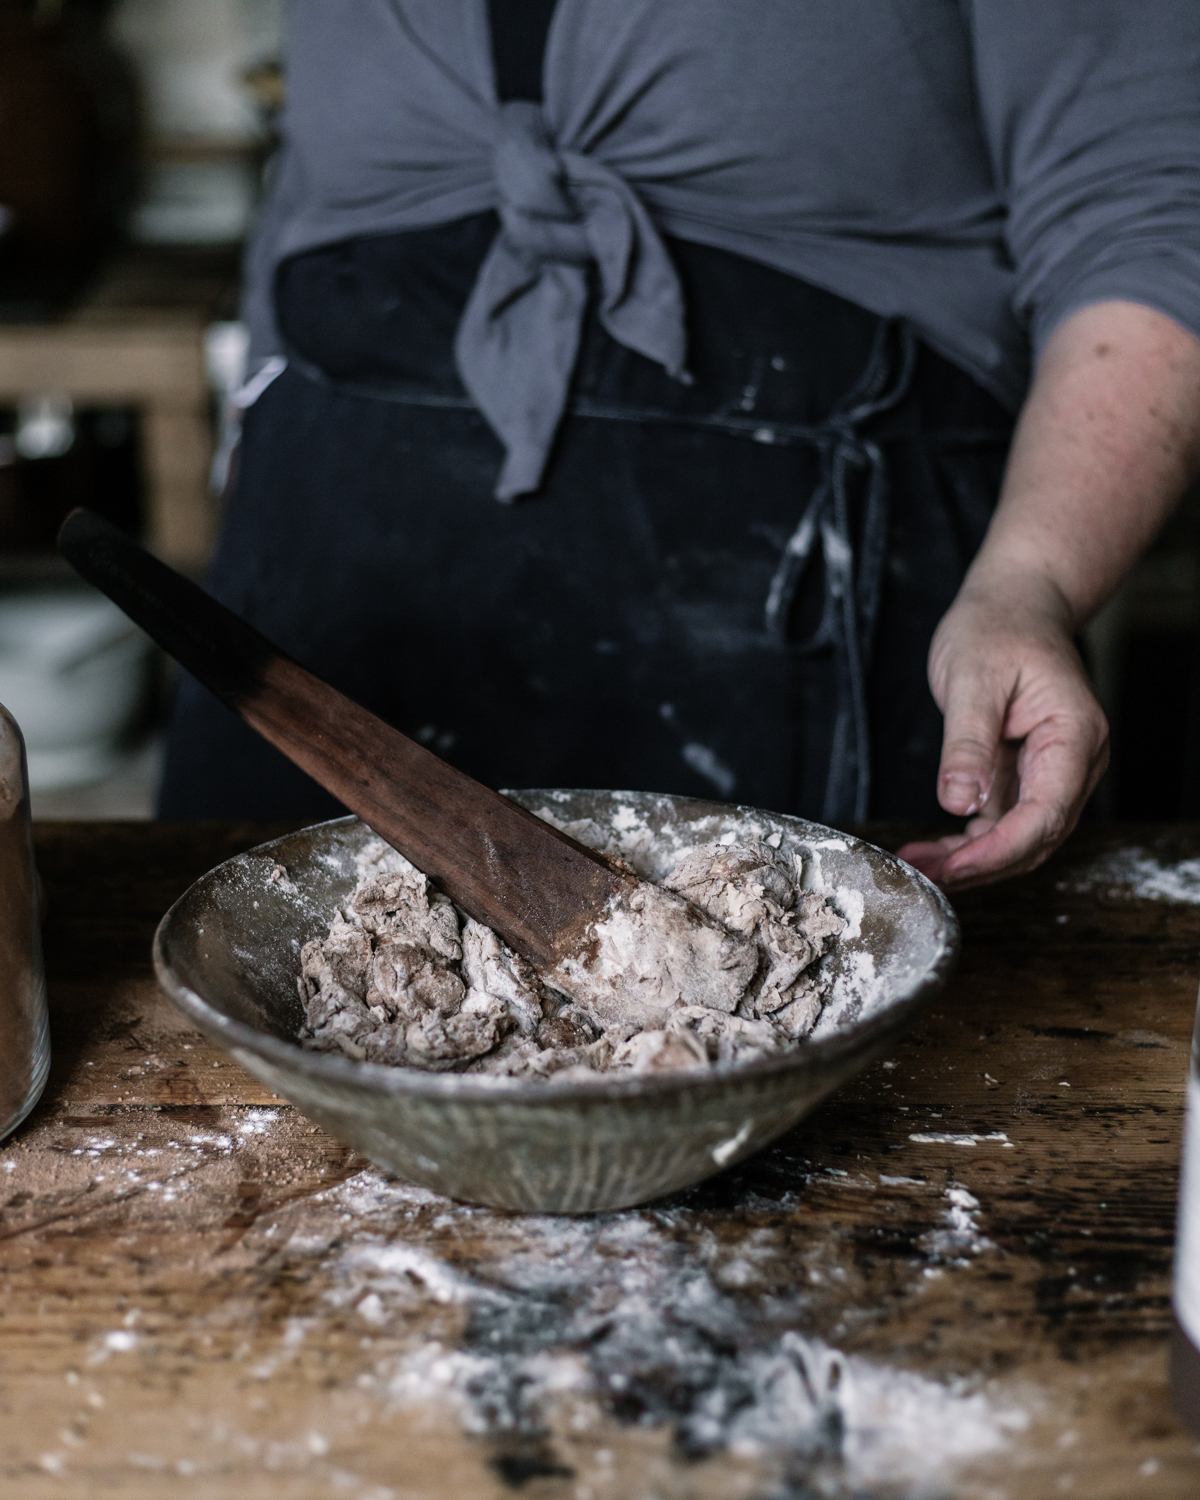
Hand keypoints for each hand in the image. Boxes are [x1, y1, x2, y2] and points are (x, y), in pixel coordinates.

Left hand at [895, 573, 1108, 889]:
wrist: (1015, 603)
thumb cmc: (999, 627)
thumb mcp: (973, 678)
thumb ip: (967, 743)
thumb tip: (960, 802)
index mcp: (1074, 737)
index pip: (1045, 815)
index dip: (998, 851)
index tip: (953, 868)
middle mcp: (1074, 762)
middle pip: (1036, 837)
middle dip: (981, 865)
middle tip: (923, 876)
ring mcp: (1052, 771)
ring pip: (1020, 837)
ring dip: (972, 860)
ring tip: (918, 863)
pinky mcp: (1026, 775)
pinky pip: (1004, 822)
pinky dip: (971, 841)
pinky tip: (934, 848)